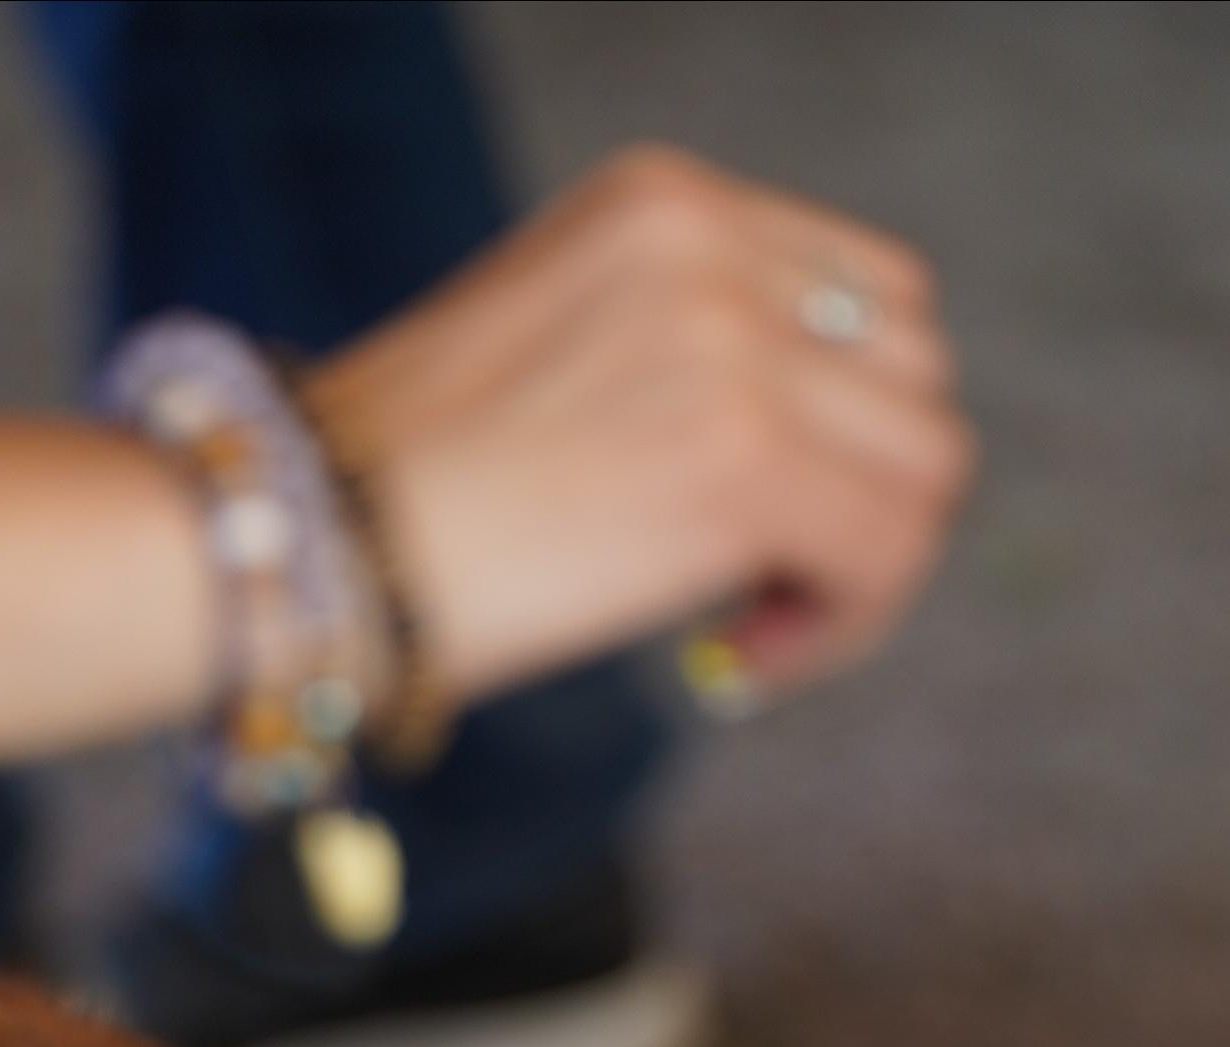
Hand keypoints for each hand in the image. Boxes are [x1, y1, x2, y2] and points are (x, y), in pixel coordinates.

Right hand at [308, 145, 975, 710]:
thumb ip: (679, 360)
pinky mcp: (742, 454)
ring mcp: (732, 342)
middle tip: (762, 590)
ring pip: (926, 465)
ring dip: (860, 571)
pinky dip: (840, 627)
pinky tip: (740, 663)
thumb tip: (806, 457)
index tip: (756, 524)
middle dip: (865, 497)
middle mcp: (710, 242)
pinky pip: (885, 550)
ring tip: (751, 631)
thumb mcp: (555, 357)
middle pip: (917, 373)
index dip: (843, 426)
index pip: (866, 297)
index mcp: (664, 202)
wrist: (303, 542)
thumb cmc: (395, 496)